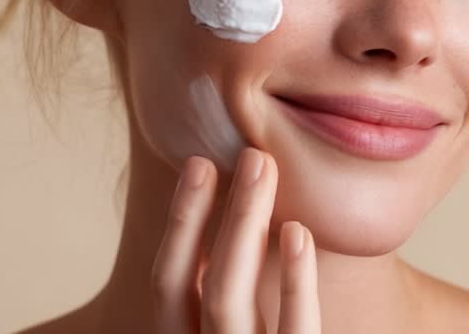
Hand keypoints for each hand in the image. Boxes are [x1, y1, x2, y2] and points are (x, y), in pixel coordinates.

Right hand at [151, 147, 320, 332]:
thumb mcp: (232, 330)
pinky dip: (295, 284)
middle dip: (207, 211)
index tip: (201, 163)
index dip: (181, 223)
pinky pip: (294, 333)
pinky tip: (298, 232)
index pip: (171, 283)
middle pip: (197, 283)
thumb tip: (247, 221)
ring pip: (227, 300)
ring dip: (242, 225)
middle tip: (245, 153)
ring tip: (262, 167)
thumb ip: (235, 298)